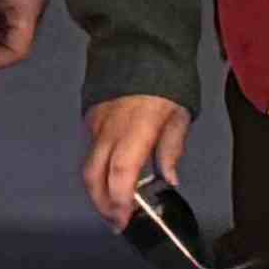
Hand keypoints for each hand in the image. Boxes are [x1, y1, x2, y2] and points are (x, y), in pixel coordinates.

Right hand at [82, 93, 189, 226]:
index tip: (124, 218)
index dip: (119, 199)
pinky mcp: (90, 120)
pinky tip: (112, 180)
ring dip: (99, 192)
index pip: (121, 171)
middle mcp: (110, 129)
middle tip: (118, 222)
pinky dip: (99, 171)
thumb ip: (172, 148)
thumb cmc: (166, 81)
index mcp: (136, 128)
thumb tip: (169, 179)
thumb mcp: (180, 114)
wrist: (139, 46)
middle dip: (104, 205)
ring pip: (89, 167)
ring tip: (115, 208)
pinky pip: (91, 151)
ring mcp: (96, 125)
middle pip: (95, 176)